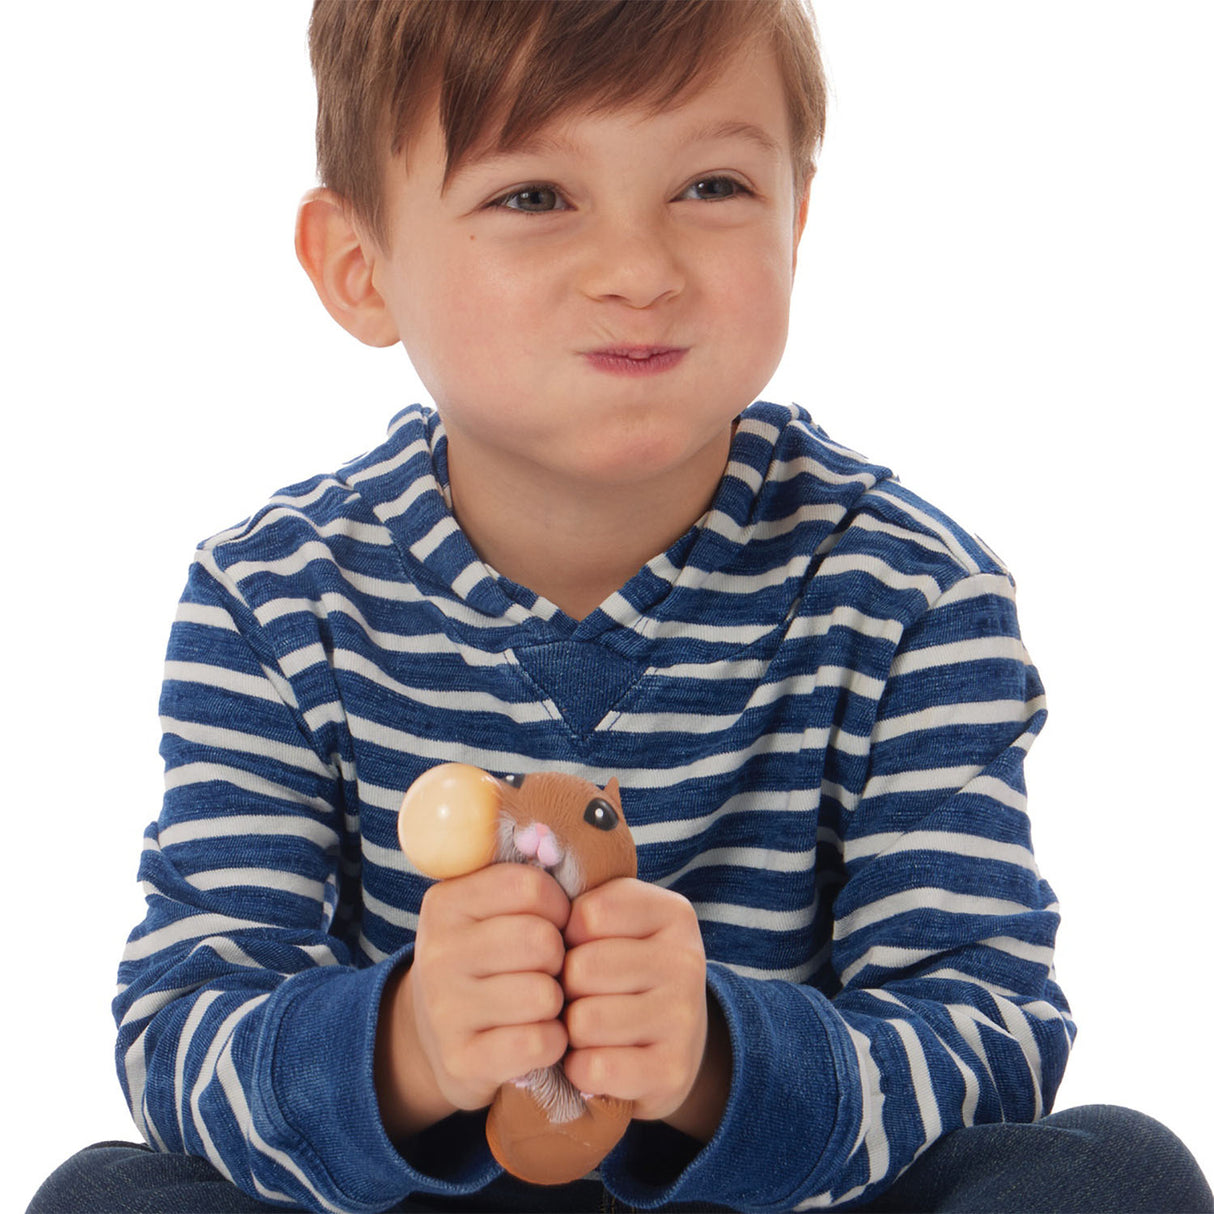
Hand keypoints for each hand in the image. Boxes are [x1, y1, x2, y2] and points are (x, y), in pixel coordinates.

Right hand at [376, 864, 570, 1138]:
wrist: (436, 1034)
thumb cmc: (486, 958)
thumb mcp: (487, 909)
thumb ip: (522, 875)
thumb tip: (555, 842)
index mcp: (446, 903)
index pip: (530, 886)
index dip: (558, 906)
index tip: (552, 922)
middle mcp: (437, 953)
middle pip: (540, 941)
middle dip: (560, 956)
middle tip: (549, 967)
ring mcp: (445, 1010)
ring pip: (543, 995)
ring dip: (558, 1002)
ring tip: (543, 1001)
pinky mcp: (462, 1060)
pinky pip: (538, 1043)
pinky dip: (553, 1041)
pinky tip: (540, 1035)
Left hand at [561, 878, 726, 1136]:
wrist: (672, 1044)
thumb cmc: (625, 971)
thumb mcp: (615, 923)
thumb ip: (581, 901)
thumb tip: (536, 908)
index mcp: (672, 914)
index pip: (588, 915)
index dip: (567, 936)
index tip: (581, 948)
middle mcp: (686, 961)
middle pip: (582, 969)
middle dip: (565, 987)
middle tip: (579, 996)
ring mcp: (684, 1018)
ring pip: (584, 1021)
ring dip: (570, 1031)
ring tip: (587, 1029)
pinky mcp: (672, 1072)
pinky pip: (594, 1068)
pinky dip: (580, 1070)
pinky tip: (594, 1061)